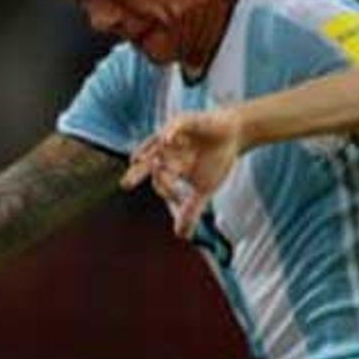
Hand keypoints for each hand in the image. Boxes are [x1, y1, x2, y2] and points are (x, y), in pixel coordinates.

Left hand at [122, 109, 245, 238]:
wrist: (233, 134)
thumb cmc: (215, 160)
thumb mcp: (203, 189)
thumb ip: (191, 210)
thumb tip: (182, 237)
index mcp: (169, 167)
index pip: (160, 182)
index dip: (167, 190)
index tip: (179, 198)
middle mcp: (167, 152)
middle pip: (148, 164)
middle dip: (136, 174)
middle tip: (125, 184)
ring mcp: (173, 135)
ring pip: (159, 147)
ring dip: (153, 155)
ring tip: (144, 162)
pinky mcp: (185, 121)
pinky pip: (174, 127)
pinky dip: (170, 133)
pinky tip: (168, 140)